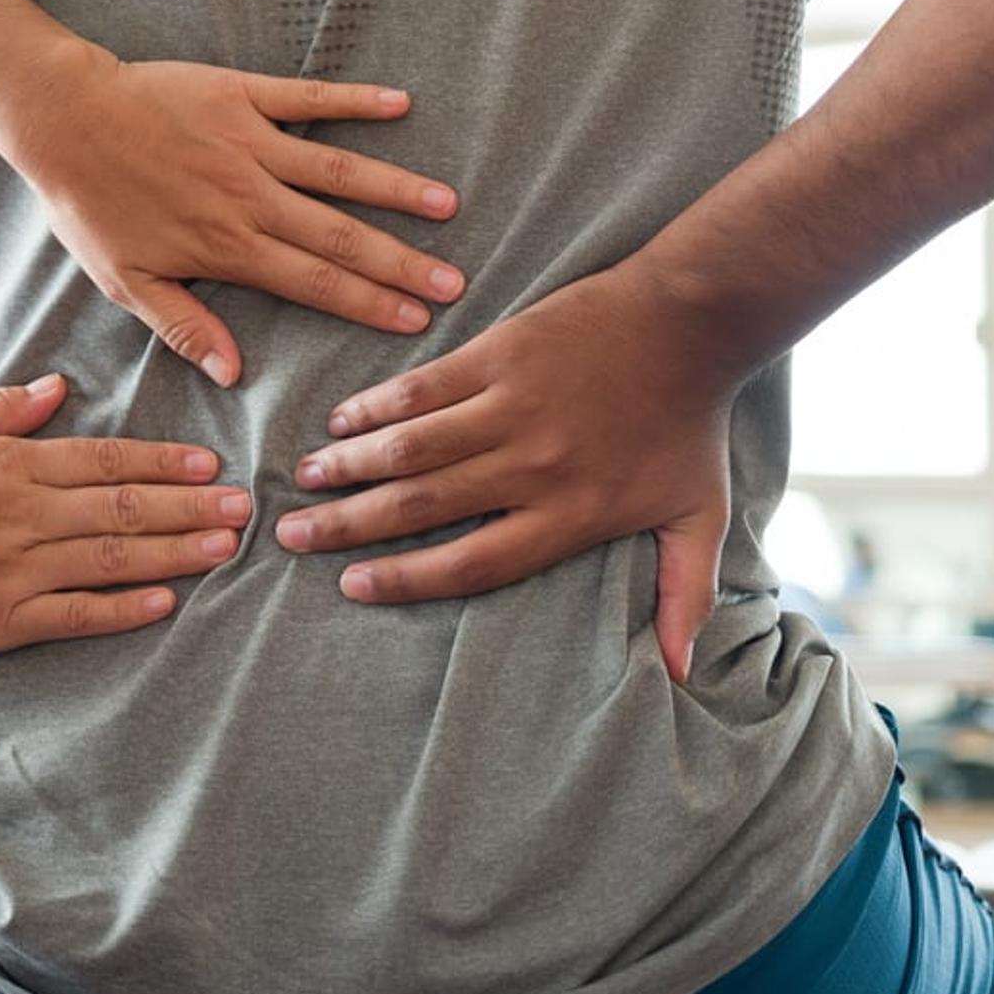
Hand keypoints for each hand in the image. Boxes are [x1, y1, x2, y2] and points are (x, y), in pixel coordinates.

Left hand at [0, 46, 465, 383]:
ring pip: (339, 172)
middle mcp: (251, 198)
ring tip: (446, 206)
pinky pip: (309, 98)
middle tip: (454, 282)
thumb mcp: (124, 281)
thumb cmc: (89, 205)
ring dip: (396, 189)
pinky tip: (400, 104)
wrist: (61, 120)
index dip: (369, 304)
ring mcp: (252, 143)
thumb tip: (234, 374)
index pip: (314, 284)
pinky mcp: (242, 95)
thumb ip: (183, 326)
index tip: (417, 321)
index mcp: (228, 247)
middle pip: (341, 236)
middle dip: (401, 263)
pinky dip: (355, 100)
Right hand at [0, 371, 253, 656]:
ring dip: (174, 553)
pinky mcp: (3, 621)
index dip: (161, 462)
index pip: (103, 460)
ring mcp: (15, 572)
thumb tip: (58, 387)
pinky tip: (166, 602)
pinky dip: (122, 610)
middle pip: (122, 508)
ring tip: (225, 549)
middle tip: (242, 507)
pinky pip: (75, 615)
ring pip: (111, 560)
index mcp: (11, 467)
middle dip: (189, 507)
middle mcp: (22, 516)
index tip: (208, 464)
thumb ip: (2, 410)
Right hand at [273, 269, 737, 681]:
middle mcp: (532, 467)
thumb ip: (684, 593)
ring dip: (350, 466)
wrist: (692, 322)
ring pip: (411, 447)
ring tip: (303, 482)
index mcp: (570, 514)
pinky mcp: (500, 354)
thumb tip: (681, 672)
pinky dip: (377, 405)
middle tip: (294, 538)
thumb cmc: (692, 423)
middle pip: (423, 508)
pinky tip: (341, 420)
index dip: (407, 580)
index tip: (353, 587)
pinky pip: (424, 387)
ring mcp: (512, 406)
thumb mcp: (699, 516)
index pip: (473, 562)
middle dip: (350, 526)